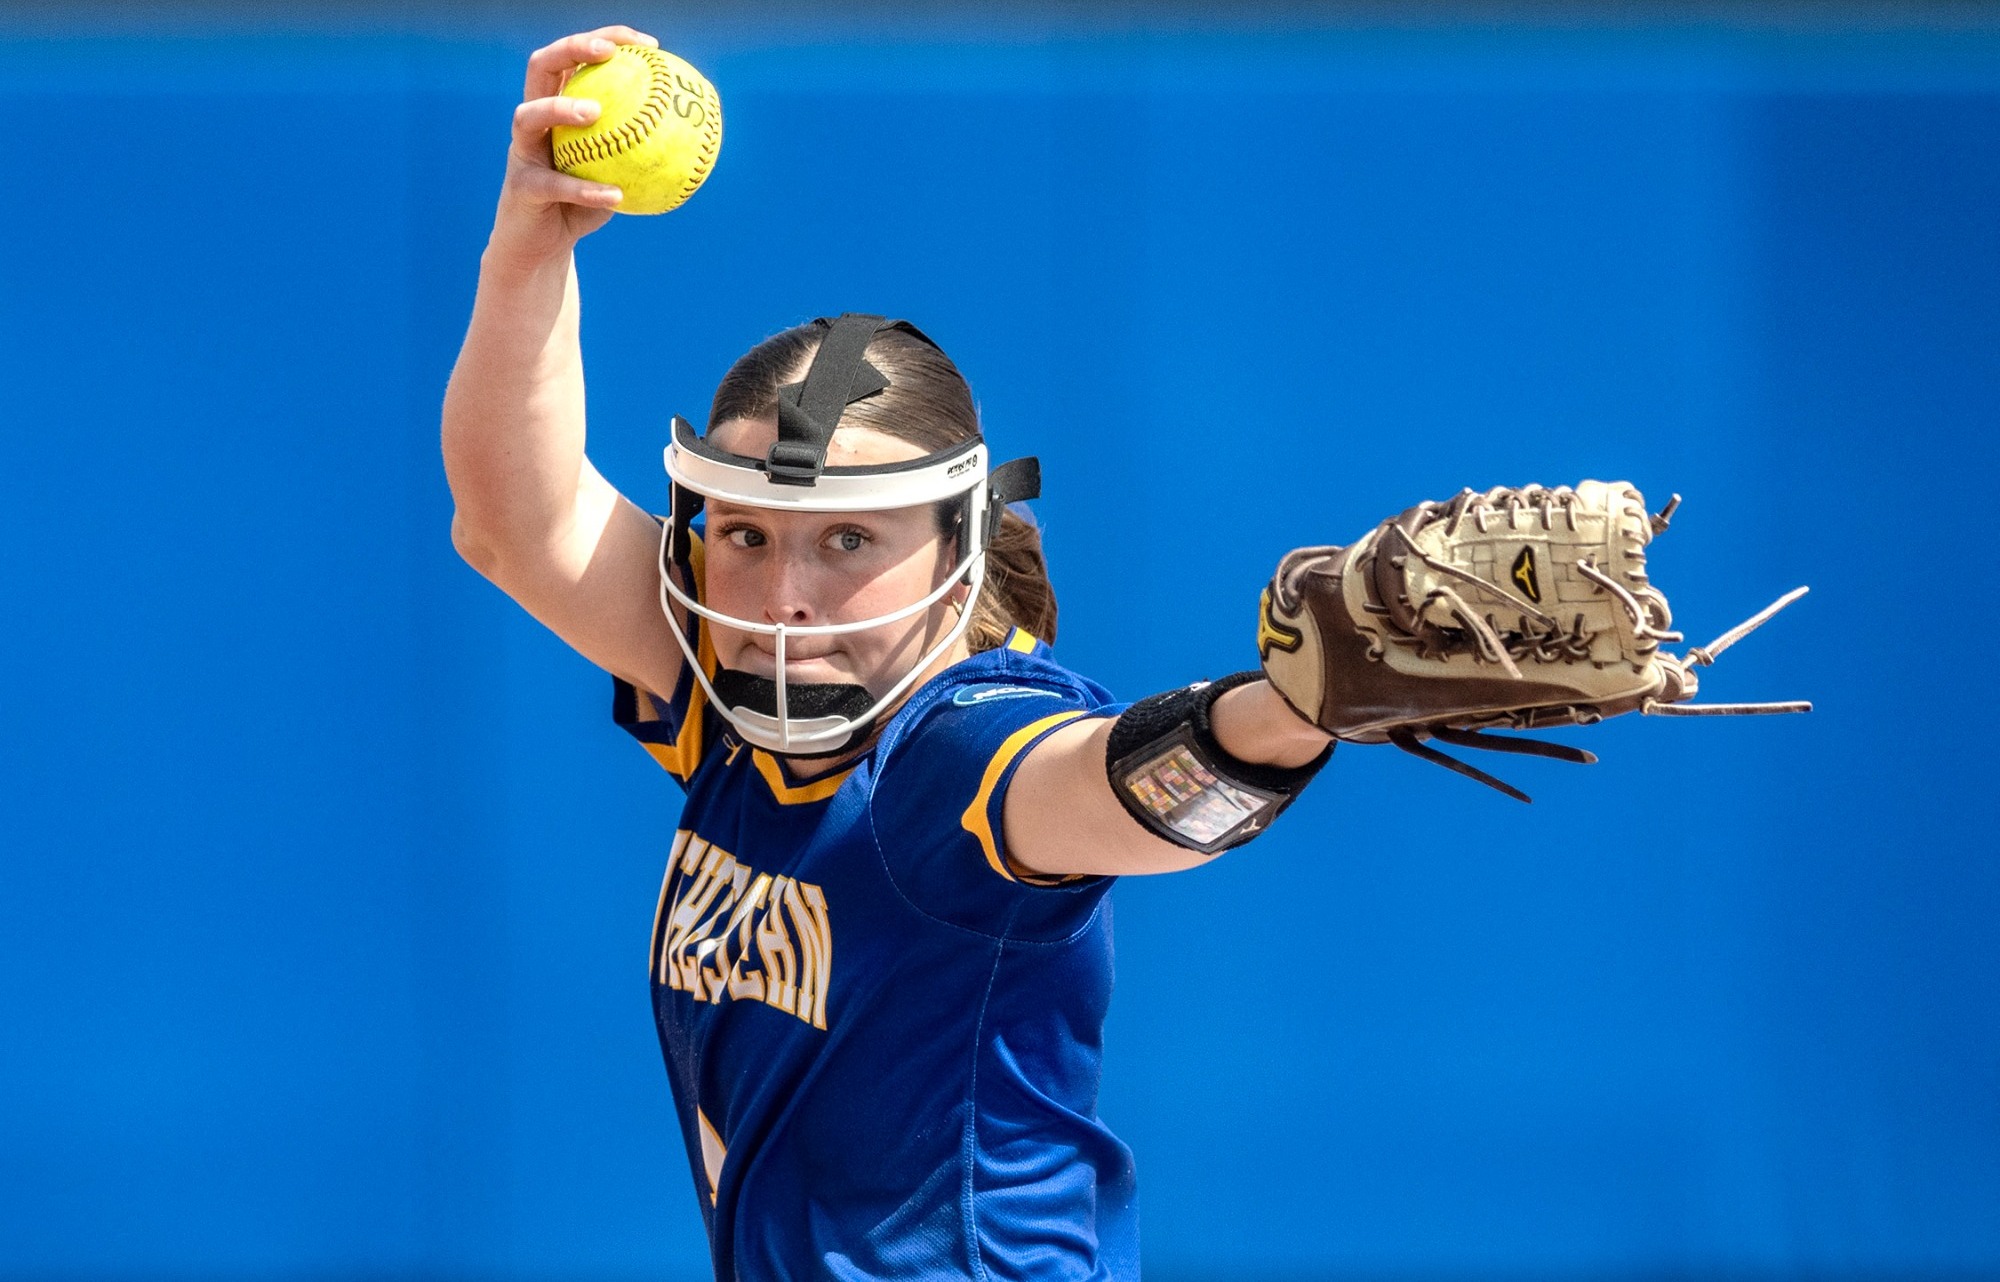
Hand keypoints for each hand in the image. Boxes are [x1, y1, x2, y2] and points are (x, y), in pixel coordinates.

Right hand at [486, 26, 660, 271]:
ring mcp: (522, 151)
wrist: (543, 246)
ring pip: (529, 115)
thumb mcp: (619, 174)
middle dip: (572, 48)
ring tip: (594, 113)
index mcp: (557, 107)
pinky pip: (554, 185)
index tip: (649, 47)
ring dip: (560, 108)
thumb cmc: (583, 206)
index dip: (609, 39)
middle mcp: (533, 121)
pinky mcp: (520, 187)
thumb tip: (699, 138)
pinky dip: (585, 189)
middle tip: (607, 53)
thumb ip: (645, 152)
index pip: (577, 58)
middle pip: (541, 65)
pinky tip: (615, 194)